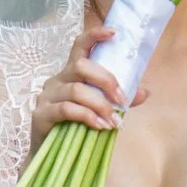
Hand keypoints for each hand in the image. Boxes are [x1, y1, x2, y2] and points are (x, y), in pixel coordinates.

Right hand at [28, 25, 148, 155]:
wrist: (50, 154)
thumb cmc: (76, 126)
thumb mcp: (99, 108)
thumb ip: (118, 99)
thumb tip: (145, 92)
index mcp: (71, 73)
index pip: (80, 46)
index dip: (94, 36)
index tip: (114, 33)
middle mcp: (57, 79)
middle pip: (81, 65)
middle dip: (106, 80)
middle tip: (122, 100)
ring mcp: (47, 96)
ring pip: (77, 90)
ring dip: (100, 104)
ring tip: (113, 121)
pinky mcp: (42, 114)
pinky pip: (67, 109)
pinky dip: (88, 116)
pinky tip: (99, 126)